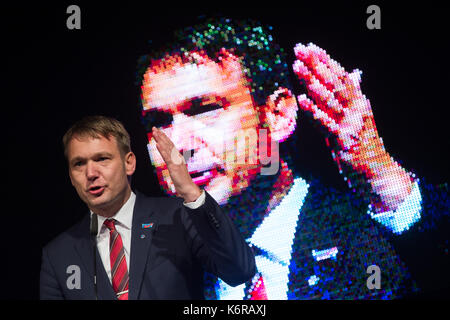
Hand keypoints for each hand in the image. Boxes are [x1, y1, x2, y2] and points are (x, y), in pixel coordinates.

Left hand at [151, 127, 201, 201]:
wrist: (188, 188)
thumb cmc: (182, 180)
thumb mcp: (176, 169)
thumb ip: (173, 163)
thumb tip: (169, 159)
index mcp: (178, 157)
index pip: (170, 145)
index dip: (164, 138)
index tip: (158, 131)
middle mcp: (177, 157)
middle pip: (168, 144)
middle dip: (161, 136)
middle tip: (154, 128)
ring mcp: (176, 161)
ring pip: (167, 148)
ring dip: (160, 140)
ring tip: (155, 133)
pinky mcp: (174, 166)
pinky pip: (167, 157)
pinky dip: (162, 150)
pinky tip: (157, 144)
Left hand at [292, 43, 412, 210]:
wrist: (378, 172)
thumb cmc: (365, 143)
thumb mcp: (360, 116)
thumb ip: (353, 95)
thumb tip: (355, 73)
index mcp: (359, 101)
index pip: (340, 75)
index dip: (324, 60)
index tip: (309, 46)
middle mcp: (357, 108)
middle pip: (333, 82)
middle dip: (315, 64)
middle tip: (299, 49)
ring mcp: (350, 124)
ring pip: (329, 99)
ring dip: (311, 82)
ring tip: (296, 66)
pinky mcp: (343, 140)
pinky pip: (326, 123)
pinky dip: (314, 111)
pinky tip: (301, 99)